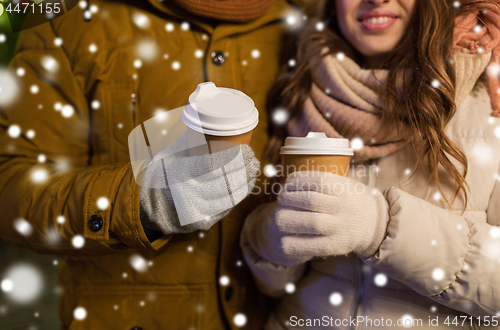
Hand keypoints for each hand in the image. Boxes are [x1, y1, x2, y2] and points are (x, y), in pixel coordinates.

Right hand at [140, 132, 259, 234]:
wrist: (152, 204)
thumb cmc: (164, 171)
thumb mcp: (170, 152)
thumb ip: (190, 139)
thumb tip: (211, 117)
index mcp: (179, 174)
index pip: (212, 166)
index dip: (233, 158)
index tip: (245, 149)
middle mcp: (188, 194)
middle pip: (226, 182)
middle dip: (244, 169)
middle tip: (252, 156)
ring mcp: (197, 210)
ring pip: (231, 196)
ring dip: (246, 180)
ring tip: (252, 166)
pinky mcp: (205, 220)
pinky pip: (228, 206)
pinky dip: (240, 193)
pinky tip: (247, 182)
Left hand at [243, 171, 389, 266]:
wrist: (377, 225)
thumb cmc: (352, 201)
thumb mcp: (345, 184)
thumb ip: (324, 181)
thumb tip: (290, 179)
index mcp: (345, 189)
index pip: (318, 181)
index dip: (298, 181)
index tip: (287, 183)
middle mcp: (343, 207)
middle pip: (310, 201)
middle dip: (289, 199)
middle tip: (281, 199)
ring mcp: (341, 227)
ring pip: (310, 223)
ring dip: (289, 219)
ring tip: (279, 216)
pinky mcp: (337, 246)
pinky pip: (313, 245)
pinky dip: (295, 243)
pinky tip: (284, 239)